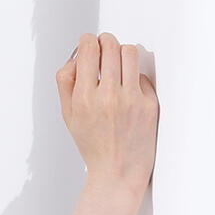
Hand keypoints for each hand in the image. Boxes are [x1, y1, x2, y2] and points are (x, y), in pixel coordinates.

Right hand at [56, 32, 158, 195]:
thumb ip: (66, 83)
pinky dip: (133, 79)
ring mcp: (131, 100)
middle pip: (110, 45)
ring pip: (129, 53)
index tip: (89, 43)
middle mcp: (108, 97)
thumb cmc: (94, 145)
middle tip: (104, 49)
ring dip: (121, 53)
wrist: (118, 172)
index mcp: (84, 99)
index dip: (88, 41)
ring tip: (117, 65)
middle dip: (105, 42)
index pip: (88, 50)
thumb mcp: (69, 116)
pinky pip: (141, 75)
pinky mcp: (149, 104)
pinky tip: (128, 92)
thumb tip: (76, 56)